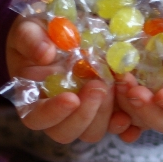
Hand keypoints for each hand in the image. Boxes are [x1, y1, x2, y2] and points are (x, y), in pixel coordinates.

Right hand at [6, 17, 130, 142]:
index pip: (37, 119)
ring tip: (116, 82)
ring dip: (106, 113)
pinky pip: (115, 126)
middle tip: (99, 86)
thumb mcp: (29, 29)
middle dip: (86, 113)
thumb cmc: (38, 33)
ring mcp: (81, 114)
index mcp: (32, 99)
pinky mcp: (104, 111)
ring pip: (92, 132)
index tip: (71, 98)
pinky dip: (127, 121)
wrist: (61, 30)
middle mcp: (56, 114)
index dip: (54, 113)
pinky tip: (133, 101)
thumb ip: (30, 39)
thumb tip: (44, 53)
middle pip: (66, 132)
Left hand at [114, 0, 162, 141]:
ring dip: (128, 107)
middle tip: (131, 89)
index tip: (162, 95)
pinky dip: (114, 118)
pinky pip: (124, 118)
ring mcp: (153, 104)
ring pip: (143, 122)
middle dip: (148, 111)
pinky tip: (105, 106)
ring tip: (117, 81)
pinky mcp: (132, 101)